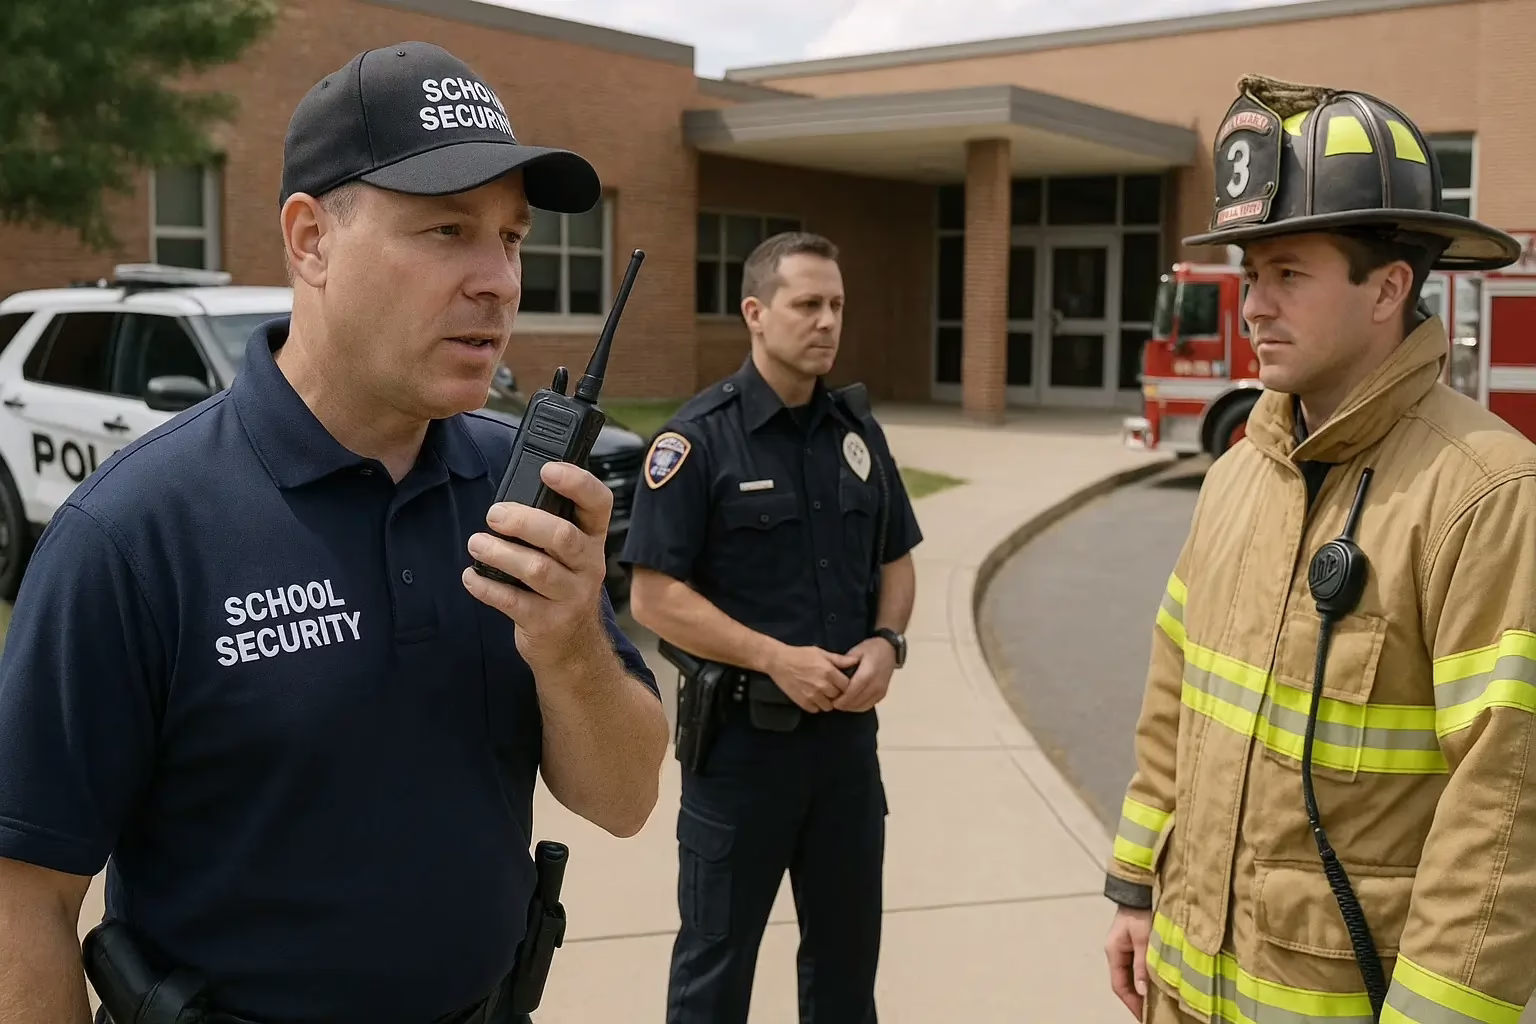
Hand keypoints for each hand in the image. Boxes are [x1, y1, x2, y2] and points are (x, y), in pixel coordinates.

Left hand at [462, 461, 612, 668]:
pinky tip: (471, 577)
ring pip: (537, 570)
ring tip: (476, 544)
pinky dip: (488, 587)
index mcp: (593, 540)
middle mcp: (589, 566)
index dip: (577, 483)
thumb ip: (548, 526)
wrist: (572, 649)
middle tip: (494, 515)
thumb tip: (506, 498)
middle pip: (563, 536)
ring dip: (500, 554)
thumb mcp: (568, 556)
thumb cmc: (561, 588)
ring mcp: (572, 597)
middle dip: (524, 521)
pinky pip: (514, 602)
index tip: (547, 470)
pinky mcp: (548, 623)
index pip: (598, 503)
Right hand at [765, 644, 858, 712]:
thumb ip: (839, 660)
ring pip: (828, 706)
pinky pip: (816, 710)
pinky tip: (813, 697)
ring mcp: (812, 695)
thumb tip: (856, 661)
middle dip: (837, 694)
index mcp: (829, 672)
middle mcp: (822, 685)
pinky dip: (816, 705)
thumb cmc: (801, 655)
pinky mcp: (802, 702)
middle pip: (839, 697)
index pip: (847, 686)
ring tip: (823, 693)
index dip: (846, 685)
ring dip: (827, 701)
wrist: (778, 661)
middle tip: (832, 688)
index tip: (842, 683)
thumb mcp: (821, 653)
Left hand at [833, 636, 896, 711]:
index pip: (853, 691)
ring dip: (850, 707)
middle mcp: (876, 685)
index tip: (832, 701)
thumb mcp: (856, 651)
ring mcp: (880, 691)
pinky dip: (858, 707)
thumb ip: (845, 664)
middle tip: (832, 703)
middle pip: (857, 701)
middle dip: (844, 705)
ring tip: (840, 704)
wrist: (889, 650)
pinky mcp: (882, 695)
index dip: (842, 698)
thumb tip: (834, 676)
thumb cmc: (871, 649)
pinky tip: (850, 704)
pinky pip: (868, 705)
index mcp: (868, 673)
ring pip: (862, 706)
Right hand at [1105, 905, 1152, 1019]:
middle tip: (1150, 1013)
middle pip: (1124, 983)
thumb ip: (1141, 965)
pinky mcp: (1132, 946)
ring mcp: (1124, 950)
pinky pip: (1136, 967)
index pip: (1119, 985)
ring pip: (1130, 976)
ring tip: (1154, 1003)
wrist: (1138, 892)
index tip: (1143, 1016)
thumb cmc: (1139, 913)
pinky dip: (1144, 978)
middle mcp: (1116, 953)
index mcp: (1114, 953)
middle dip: (1136, 1000)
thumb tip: (1142, 991)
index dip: (1131, 1003)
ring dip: (1140, 989)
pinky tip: (1154, 984)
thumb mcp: (1142, 940)